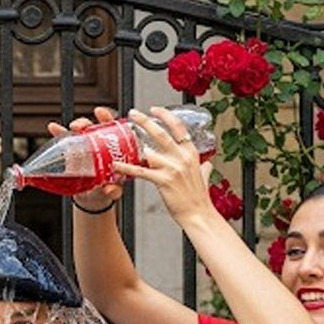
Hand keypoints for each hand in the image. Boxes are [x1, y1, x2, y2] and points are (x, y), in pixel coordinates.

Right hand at [46, 107, 122, 209]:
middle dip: (86, 122)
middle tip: (80, 126)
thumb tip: (110, 190)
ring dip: (75, 126)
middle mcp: (98, 145)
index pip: (111, 129)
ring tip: (70, 128)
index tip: (99, 113)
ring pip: (80, 132)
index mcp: (112, 149)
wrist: (91, 198)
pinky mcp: (72, 155)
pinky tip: (53, 127)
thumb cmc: (106, 190)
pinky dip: (58, 133)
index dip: (106, 118)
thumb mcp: (112, 191)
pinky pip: (65, 142)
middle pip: (93, 127)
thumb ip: (113, 190)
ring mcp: (84, 149)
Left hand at [112, 106, 212, 221]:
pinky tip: (116, 165)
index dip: (166, 116)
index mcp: (192, 154)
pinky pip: (141, 171)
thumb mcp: (204, 177)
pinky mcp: (164, 181)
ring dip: (134, 144)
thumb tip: (207, 164)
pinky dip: (127, 168)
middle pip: (162, 134)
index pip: (179, 128)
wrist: (198, 214)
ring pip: (150, 151)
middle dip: (146, 121)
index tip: (155, 109)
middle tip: (133, 114)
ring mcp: (173, 168)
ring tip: (119, 141)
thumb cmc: (198, 198)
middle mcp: (183, 158)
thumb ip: (203, 168)